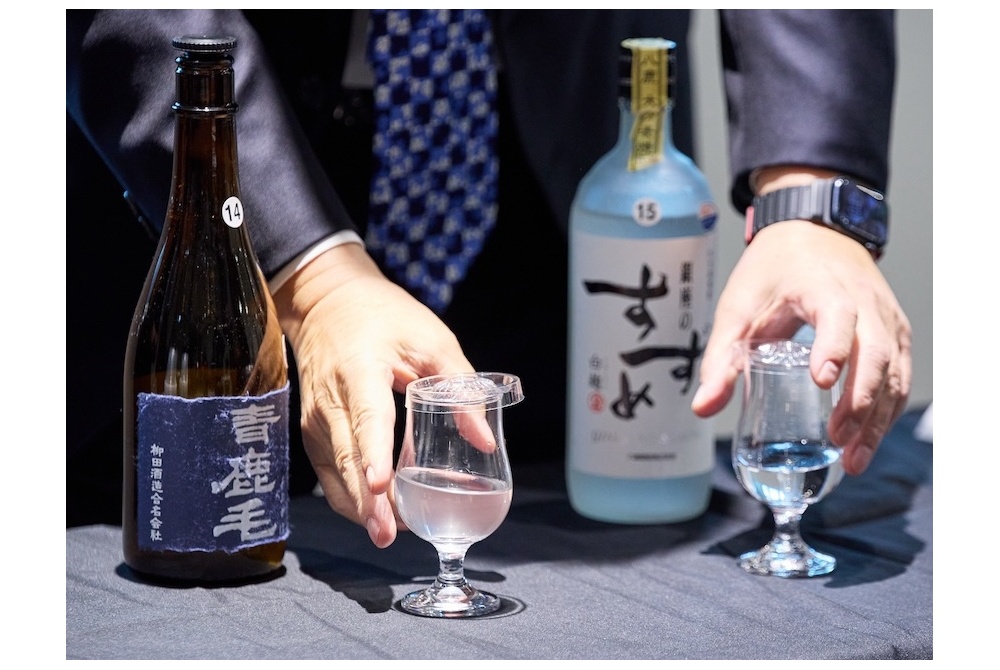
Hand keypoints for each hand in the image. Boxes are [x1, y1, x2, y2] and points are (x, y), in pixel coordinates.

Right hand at [273, 242, 473, 547]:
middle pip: (347, 460)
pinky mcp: (314, 433)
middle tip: (389, 536)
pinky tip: (381, 513)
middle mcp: (330, 401)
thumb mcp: (433, 341)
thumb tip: (484, 441)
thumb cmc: (385, 318)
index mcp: (359, 372)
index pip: (366, 420)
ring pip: (336, 475)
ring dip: (362, 507)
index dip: (372, 457)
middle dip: (367, 503)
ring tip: (394, 532)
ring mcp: (316, 421)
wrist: (328, 302)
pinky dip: (353, 498)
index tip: (380, 488)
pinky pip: (332, 474)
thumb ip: (460, 388)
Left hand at [691, 217, 911, 476]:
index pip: (837, 315)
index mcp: (824, 287)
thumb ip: (721, 360)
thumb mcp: (738, 309)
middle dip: (860, 401)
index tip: (820, 380)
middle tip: (838, 440)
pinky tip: (867, 440)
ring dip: (878, 417)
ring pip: (895, 370)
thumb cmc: (772, 272)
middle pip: (875, 352)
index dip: (832, 347)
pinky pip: (900, 374)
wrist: (812, 233)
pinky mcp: (895, 333)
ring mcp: (887, 318)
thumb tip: (702, 408)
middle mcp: (866, 302)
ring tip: (854, 459)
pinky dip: (888, 409)